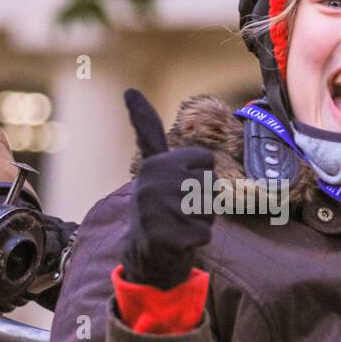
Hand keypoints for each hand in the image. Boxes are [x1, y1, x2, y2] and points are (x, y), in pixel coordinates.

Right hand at [120, 89, 214, 289]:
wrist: (145, 251)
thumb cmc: (157, 204)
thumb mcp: (153, 164)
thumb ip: (147, 129)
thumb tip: (129, 90)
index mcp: (155, 163)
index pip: (206, 160)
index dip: (198, 175)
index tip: (176, 184)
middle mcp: (154, 183)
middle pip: (211, 185)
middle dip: (202, 200)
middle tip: (177, 209)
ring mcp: (159, 210)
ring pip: (209, 209)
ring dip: (200, 220)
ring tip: (177, 223)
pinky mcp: (167, 237)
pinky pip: (204, 234)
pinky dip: (196, 240)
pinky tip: (177, 240)